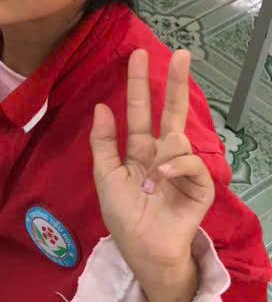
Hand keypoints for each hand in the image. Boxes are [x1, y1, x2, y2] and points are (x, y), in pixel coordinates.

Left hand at [90, 49, 214, 279]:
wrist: (142, 248)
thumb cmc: (123, 215)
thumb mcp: (105, 175)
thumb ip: (103, 142)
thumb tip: (102, 106)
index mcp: (140, 150)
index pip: (141, 111)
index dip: (139, 85)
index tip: (137, 55)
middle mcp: (163, 153)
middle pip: (171, 111)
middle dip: (175, 82)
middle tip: (180, 53)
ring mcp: (182, 168)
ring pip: (179, 138)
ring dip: (162, 155)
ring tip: (150, 181)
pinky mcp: (199, 185)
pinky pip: (191, 162)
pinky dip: (176, 166)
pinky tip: (164, 176)